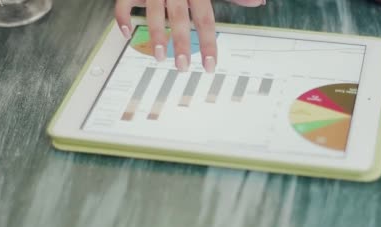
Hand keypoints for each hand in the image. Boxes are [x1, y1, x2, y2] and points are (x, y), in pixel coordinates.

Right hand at [115, 0, 265, 72]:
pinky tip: (127, 34)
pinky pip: (123, 1)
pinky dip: (122, 17)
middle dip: (181, 43)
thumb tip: (258, 1)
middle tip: (183, 66)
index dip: (209, 43)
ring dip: (156, 35)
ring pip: (153, 10)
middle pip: (179, 17)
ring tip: (159, 57)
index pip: (205, 19)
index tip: (210, 66)